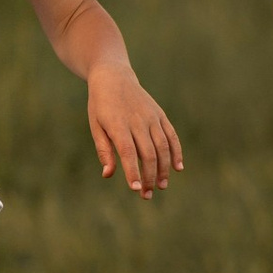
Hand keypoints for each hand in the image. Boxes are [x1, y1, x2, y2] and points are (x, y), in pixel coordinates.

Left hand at [88, 62, 182, 199]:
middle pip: (148, 154)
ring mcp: (151, 118)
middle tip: (146, 195)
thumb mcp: (95, 126)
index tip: (135, 189)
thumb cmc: (100, 106)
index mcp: (118, 125)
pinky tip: (177, 168)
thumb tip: (108, 174)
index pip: (127, 153)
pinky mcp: (160, 115)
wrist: (114, 77)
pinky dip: (176, 152)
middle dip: (148, 176)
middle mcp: (137, 121)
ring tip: (161, 186)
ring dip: (163, 169)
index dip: (133, 172)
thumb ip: (103, 150)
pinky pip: (172, 136)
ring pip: (162, 147)